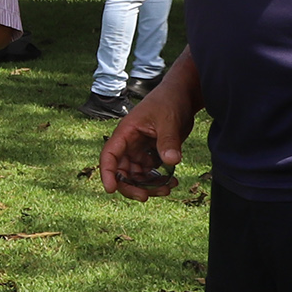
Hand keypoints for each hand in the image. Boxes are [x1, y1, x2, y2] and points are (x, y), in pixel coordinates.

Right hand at [100, 81, 192, 198]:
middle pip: (122, 171)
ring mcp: (141, 150)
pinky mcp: (153, 153)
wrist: (183, 95)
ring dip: (149, 186)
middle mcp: (130, 144)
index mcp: (125, 133)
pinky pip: (151, 172)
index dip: (107, 173)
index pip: (109, 155)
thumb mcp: (168, 120)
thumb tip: (171, 161)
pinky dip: (160, 180)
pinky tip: (174, 182)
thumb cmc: (170, 101)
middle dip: (131, 186)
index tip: (110, 189)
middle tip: (145, 197)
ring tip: (167, 189)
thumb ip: (168, 141)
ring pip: (137, 175)